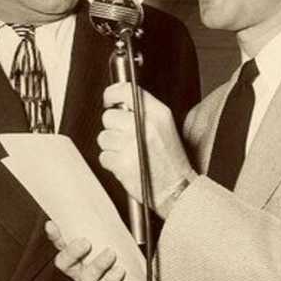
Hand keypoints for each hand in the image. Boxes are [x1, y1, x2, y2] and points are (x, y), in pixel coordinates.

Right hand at [45, 220, 154, 280]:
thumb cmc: (129, 266)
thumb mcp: (119, 243)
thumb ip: (110, 228)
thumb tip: (112, 204)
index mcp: (82, 258)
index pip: (63, 245)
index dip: (56, 236)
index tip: (53, 224)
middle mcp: (81, 274)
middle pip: (65, 264)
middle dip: (72, 252)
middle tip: (85, 242)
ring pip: (85, 277)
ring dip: (98, 264)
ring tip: (110, 253)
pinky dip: (110, 280)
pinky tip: (119, 271)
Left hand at [99, 83, 194, 217]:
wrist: (177, 188)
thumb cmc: (171, 159)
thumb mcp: (165, 125)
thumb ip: (144, 110)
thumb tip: (118, 102)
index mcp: (157, 113)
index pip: (125, 91)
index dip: (111, 94)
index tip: (109, 100)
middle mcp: (144, 125)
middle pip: (109, 116)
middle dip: (113, 128)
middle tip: (126, 138)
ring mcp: (132, 144)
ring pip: (103, 137)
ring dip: (112, 147)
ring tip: (129, 153)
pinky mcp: (122, 162)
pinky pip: (104, 157)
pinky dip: (112, 162)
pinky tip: (127, 164)